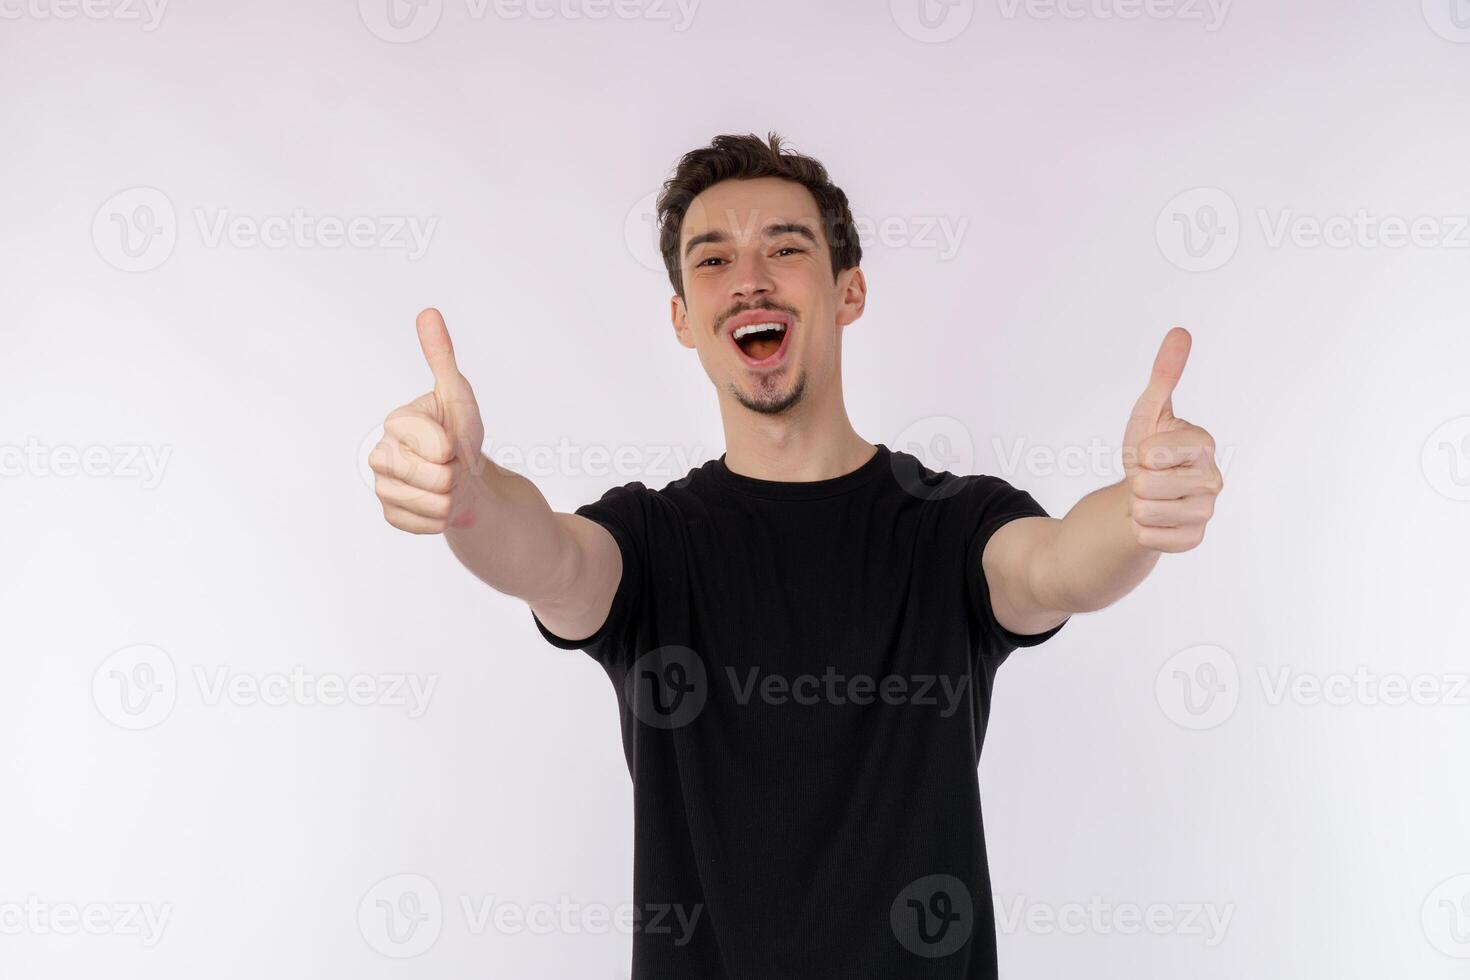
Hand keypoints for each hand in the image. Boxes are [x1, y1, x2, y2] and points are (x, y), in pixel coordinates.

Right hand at [369, 308, 486, 533]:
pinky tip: (440, 504)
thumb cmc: (460, 433)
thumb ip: (441, 357)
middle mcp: (381, 453)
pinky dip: (442, 518)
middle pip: (430, 477)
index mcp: (396, 422)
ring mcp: (383, 486)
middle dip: (454, 475)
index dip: (454, 448)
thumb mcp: (459, 396)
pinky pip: (424, 523)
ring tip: (448, 485)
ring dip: (451, 499)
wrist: (465, 477)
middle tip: (451, 466)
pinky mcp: (391, 513)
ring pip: (430, 503)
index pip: (435, 445)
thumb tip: (428, 313)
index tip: (454, 443)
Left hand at [1120, 327, 1222, 552]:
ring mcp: (1205, 511)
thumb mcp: (1149, 412)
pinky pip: (1149, 537)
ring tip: (1148, 498)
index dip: (1141, 453)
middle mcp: (1213, 479)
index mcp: (1203, 444)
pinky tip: (1152, 521)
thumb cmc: (1147, 453)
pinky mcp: (1193, 539)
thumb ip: (1165, 374)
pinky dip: (1140, 530)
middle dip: (1135, 480)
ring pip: (1146, 511)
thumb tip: (1180, 332)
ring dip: (1136, 505)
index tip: (1148, 453)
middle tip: (1147, 478)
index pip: (1156, 451)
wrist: (1140, 496)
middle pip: (1148, 483)